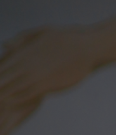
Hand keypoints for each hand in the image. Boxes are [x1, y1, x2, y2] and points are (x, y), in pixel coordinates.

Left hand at [0, 14, 115, 134]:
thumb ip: (21, 39)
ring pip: (11, 90)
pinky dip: (17, 100)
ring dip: (4, 96)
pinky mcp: (46, 86)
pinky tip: (12, 102)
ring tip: (2, 101)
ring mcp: (35, 76)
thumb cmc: (66, 37)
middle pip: (2, 81)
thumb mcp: (42, 32)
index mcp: (22, 53)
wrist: (89, 47)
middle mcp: (25, 65)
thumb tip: (4, 46)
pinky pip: (26, 96)